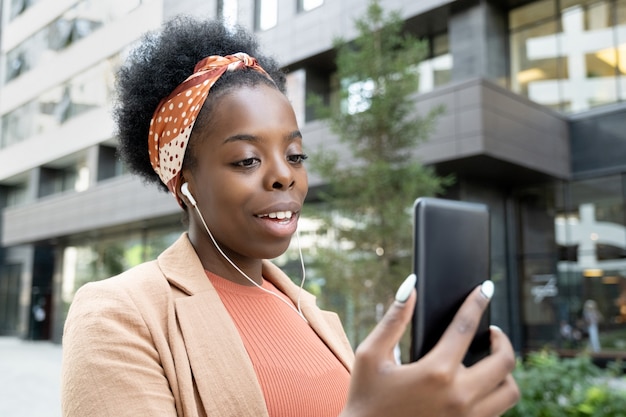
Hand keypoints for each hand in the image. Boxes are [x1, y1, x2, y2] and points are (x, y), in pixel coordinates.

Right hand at [340, 276, 519, 416]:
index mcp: (435, 372)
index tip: (485, 289)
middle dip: (503, 340)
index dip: (477, 302)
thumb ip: (393, 320)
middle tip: (490, 332)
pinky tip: (476, 386)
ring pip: (510, 392)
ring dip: (504, 372)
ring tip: (488, 361)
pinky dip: (494, 395)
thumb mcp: (370, 355)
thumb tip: (410, 287)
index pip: (466, 327)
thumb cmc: (365, 398)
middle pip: (504, 362)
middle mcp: (459, 396)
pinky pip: (497, 412)